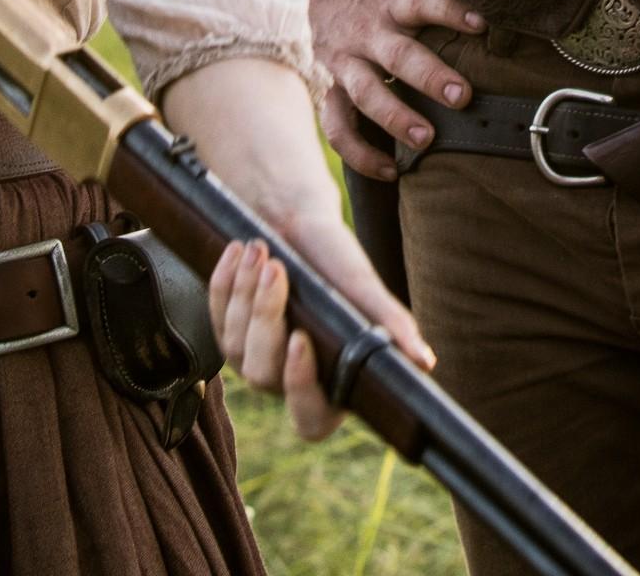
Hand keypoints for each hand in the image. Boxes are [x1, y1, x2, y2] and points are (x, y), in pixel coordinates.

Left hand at [207, 209, 434, 441]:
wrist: (296, 222)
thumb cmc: (336, 261)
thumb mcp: (361, 288)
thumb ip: (389, 323)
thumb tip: (424, 362)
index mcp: (327, 382)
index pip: (310, 418)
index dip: (301, 386)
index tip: (301, 338)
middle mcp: (285, 379)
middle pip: (264, 372)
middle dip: (267, 317)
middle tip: (278, 269)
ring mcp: (251, 358)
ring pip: (235, 344)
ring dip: (246, 293)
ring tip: (262, 250)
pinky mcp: (225, 330)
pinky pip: (216, 315)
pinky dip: (225, 282)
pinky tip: (239, 252)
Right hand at [305, 0, 483, 177]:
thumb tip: (499, 3)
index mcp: (392, 3)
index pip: (422, 2)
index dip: (450, 11)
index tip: (482, 24)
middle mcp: (367, 33)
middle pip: (396, 55)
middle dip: (428, 76)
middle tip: (462, 96)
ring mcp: (345, 64)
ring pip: (366, 93)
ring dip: (395, 117)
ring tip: (425, 139)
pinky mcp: (328, 91)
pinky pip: (337, 127)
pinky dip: (360, 153)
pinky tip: (390, 171)